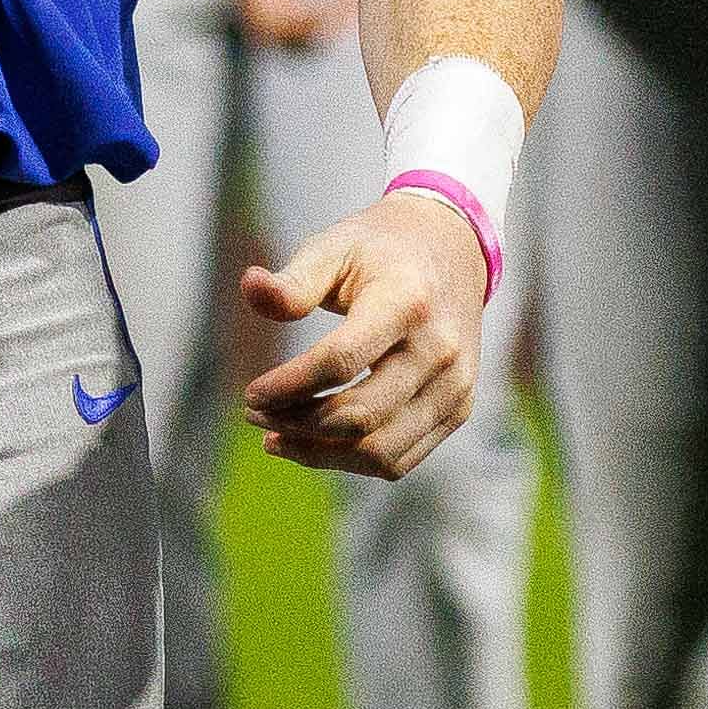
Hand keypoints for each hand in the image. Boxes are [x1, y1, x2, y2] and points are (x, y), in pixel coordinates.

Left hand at [236, 187, 491, 479]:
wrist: (451, 251)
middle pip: (359, 415)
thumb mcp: (334, 248)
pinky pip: (398, 459)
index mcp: (406, 301)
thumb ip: (293, 280)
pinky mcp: (458, 409)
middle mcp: (440, 349)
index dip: (288, 386)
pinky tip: (311, 444)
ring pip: (379, 452)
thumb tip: (249, 287)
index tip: (251, 394)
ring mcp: (455, 385)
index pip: (340, 361)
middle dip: (296, 423)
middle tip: (255, 413)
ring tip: (276, 435)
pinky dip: (349, 461)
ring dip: (319, 452)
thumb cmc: (380, 251)